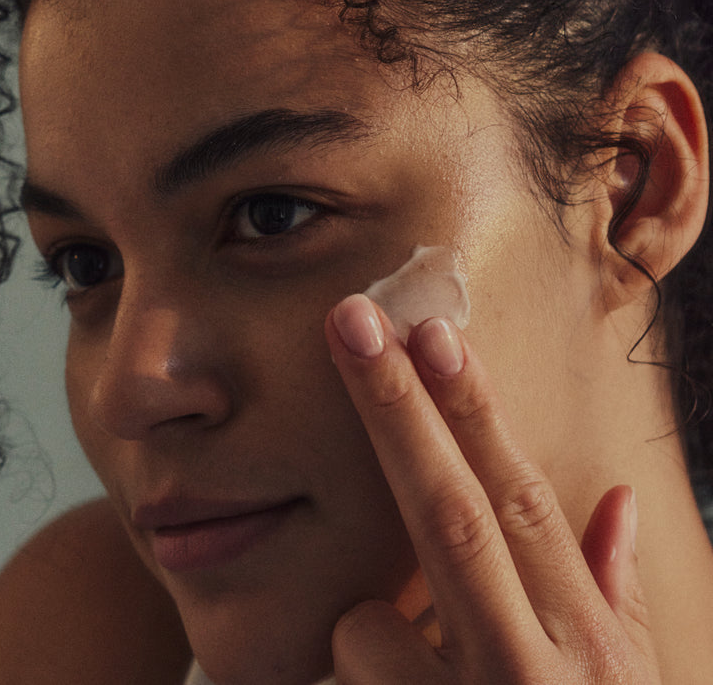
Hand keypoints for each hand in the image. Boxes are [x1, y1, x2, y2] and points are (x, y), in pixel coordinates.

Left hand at [324, 294, 659, 683]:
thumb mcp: (622, 677)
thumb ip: (615, 592)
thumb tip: (619, 501)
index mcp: (586, 640)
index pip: (522, 497)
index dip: (475, 409)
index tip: (432, 331)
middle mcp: (531, 670)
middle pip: (450, 512)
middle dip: (396, 406)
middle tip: (351, 319)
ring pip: (368, 620)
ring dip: (373, 626)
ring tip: (419, 675)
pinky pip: (346, 679)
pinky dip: (363, 673)